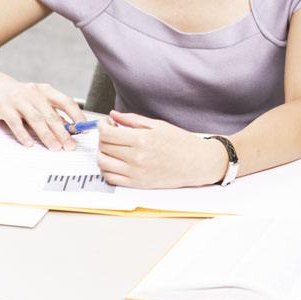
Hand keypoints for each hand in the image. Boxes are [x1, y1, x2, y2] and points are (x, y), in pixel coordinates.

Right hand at [0, 71, 83, 150]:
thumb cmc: (23, 97)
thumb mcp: (40, 101)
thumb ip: (53, 113)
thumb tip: (71, 129)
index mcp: (47, 90)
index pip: (67, 102)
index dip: (77, 116)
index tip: (84, 129)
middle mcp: (35, 93)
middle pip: (52, 115)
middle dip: (63, 133)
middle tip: (70, 146)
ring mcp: (19, 99)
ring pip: (36, 119)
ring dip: (47, 136)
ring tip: (55, 147)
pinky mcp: (4, 107)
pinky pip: (16, 123)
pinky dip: (24, 134)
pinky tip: (30, 144)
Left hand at [97, 110, 226, 188]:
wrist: (198, 163)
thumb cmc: (183, 144)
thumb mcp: (159, 125)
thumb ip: (134, 120)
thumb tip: (114, 115)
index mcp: (143, 139)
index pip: (108, 133)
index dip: (102, 126)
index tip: (106, 123)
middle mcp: (137, 157)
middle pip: (104, 147)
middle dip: (103, 137)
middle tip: (110, 132)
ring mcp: (136, 172)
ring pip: (103, 163)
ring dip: (102, 153)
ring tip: (111, 147)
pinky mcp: (137, 183)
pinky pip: (111, 178)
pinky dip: (107, 169)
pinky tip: (114, 161)